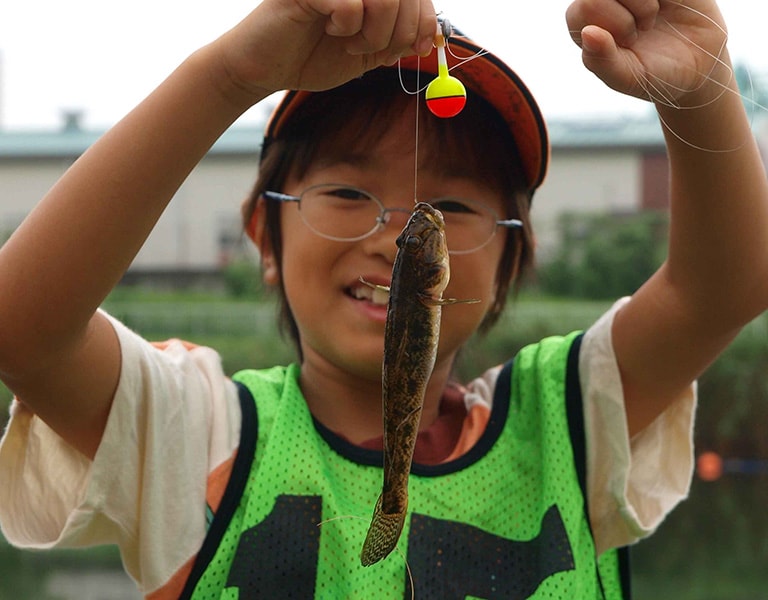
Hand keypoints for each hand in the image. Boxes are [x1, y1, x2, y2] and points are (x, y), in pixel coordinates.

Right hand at [212, 0, 436, 98]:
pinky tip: (329, 28)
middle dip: (400, 32)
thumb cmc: (312, 56)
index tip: (416, 47)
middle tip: (374, 50)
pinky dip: (348, 26)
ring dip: (376, 33)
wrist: (266, 67)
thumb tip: (430, 37)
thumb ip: (397, 42)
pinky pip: (351, 4)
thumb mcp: (366, 53)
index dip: (423, 20)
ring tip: (352, 43)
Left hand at [565, 0, 729, 108]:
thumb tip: (588, 32)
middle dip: (625, 16)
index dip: (611, 25)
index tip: (628, 43)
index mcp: (586, 25)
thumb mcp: (628, 77)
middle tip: (640, 32)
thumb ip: (602, 61)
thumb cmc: (655, 73)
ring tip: (651, 21)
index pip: (584, 7)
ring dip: (644, 4)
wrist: (699, 66)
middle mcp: (604, 2)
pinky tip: (667, 5)